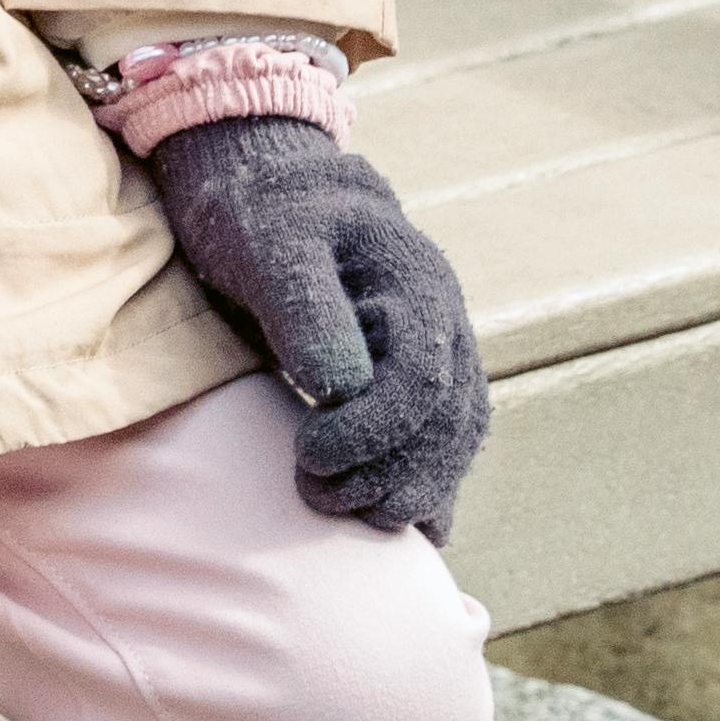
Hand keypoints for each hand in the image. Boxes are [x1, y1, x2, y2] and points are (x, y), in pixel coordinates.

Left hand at [146, 115, 487, 534]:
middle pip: (447, 420)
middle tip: (318, 496)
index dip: (374, 429)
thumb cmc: (264, 216)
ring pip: (455, 438)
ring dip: (412, 487)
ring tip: (350, 513)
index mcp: (418, 284)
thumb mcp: (272, 245)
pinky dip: (431, 485)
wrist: (272, 195)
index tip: (311, 453)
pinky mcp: (420, 379)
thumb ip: (306, 309)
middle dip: (391, 471)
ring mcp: (442, 351)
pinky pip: (445, 442)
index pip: (421, 381)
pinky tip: (412, 525)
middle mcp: (445, 323)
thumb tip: (340, 386)